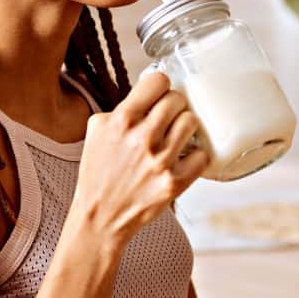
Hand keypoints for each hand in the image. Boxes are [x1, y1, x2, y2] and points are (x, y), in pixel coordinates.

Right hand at [68, 71, 208, 247]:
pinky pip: (202, 155)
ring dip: (185, 128)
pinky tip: (183, 159)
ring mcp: (160, 161)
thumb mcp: (96, 131)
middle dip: (174, 107)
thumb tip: (146, 95)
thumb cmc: (98, 173)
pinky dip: (195, 156)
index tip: (159, 95)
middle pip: (178, 100)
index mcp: (122, 120)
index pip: (158, 81)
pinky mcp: (174, 182)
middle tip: (168, 118)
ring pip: (192, 122)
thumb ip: (120, 109)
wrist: (99, 216)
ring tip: (177, 137)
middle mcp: (142, 138)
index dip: (160, 87)